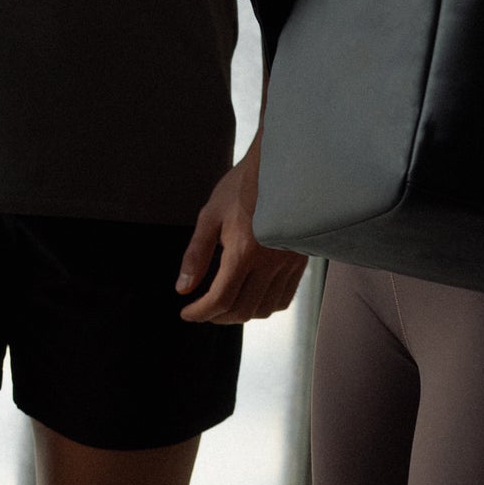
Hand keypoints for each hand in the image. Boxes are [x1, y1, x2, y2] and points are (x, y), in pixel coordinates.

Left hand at [177, 141, 306, 323]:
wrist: (283, 167)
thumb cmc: (244, 186)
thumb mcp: (211, 215)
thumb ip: (196, 255)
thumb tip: (183, 288)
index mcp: (244, 250)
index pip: (220, 298)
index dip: (200, 312)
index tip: (187, 313)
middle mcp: (269, 262)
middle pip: (242, 310)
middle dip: (217, 316)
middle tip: (203, 310)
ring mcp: (288, 263)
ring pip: (265, 308)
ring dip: (241, 314)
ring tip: (225, 305)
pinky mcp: (300, 261)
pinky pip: (284, 297)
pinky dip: (265, 305)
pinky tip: (252, 296)